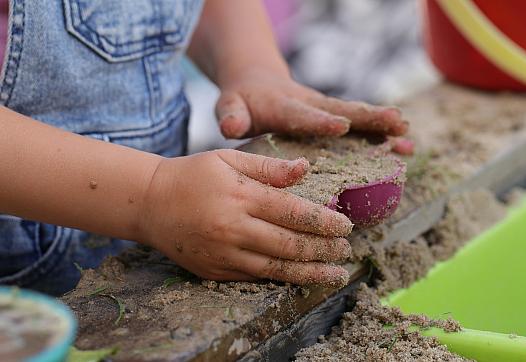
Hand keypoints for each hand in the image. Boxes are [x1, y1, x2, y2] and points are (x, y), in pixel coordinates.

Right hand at [139, 150, 353, 285]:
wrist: (150, 203)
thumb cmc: (193, 175)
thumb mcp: (228, 159)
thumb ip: (269, 167)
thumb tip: (306, 169)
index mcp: (241, 196)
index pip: (294, 212)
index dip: (324, 222)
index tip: (346, 226)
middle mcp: (234, 228)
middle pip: (290, 245)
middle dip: (324, 249)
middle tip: (345, 249)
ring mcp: (223, 253)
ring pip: (277, 269)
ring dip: (311, 273)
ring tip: (335, 274)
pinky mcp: (214, 270)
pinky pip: (255, 278)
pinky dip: (282, 279)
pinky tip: (301, 278)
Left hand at [215, 68, 409, 143]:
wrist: (257, 82)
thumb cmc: (242, 101)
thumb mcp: (230, 106)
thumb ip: (231, 115)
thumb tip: (231, 126)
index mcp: (283, 107)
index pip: (302, 115)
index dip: (320, 121)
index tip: (341, 126)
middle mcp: (310, 105)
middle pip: (341, 110)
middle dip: (368, 118)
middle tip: (396, 123)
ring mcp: (324, 110)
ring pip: (356, 117)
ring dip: (382, 126)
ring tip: (408, 137)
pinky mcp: (333, 116)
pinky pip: (359, 125)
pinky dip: (381, 135)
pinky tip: (405, 146)